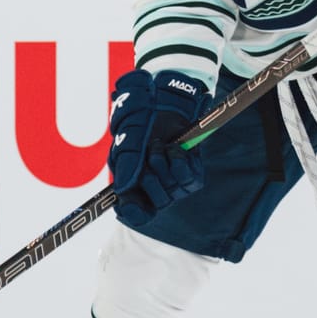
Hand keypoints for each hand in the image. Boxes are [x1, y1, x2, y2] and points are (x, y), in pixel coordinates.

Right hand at [108, 68, 208, 226]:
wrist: (162, 104)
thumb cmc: (140, 126)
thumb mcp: (127, 146)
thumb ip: (125, 169)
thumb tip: (123, 191)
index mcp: (135, 187)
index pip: (137, 213)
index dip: (134, 212)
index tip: (130, 209)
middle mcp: (156, 190)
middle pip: (157, 201)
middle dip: (150, 175)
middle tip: (147, 154)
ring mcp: (175, 185)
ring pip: (172, 189)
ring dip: (163, 162)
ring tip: (159, 145)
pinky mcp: (192, 176)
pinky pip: (187, 178)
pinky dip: (179, 159)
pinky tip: (174, 148)